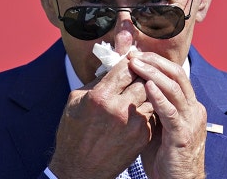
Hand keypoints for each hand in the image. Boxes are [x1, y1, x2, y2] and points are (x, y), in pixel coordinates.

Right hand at [48, 59, 155, 178]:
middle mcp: (119, 109)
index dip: (129, 61)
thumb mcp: (75, 100)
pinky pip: (153, 113)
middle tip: (139, 72)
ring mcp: (134, 124)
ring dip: (147, 91)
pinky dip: (148, 107)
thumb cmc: (73, 132)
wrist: (79, 170)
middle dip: (140, 75)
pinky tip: (140, 107)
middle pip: (142, 80)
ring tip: (140, 90)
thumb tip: (114, 64)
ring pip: (151, 96)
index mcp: (100, 97)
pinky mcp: (142, 136)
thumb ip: (97, 80)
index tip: (131, 59)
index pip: (125, 68)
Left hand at [128, 51, 206, 178]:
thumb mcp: (157, 125)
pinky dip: (159, 97)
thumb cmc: (164, 156)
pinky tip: (147, 87)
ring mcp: (191, 121)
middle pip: (178, 75)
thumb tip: (131, 89)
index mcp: (189, 105)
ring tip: (137, 65)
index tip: (136, 55)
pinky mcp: (183, 135)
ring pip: (175, 89)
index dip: (157, 63)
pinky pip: (171, 112)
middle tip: (135, 55)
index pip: (175, 75)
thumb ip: (150, 107)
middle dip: (155, 62)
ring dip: (154, 74)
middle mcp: (194, 109)